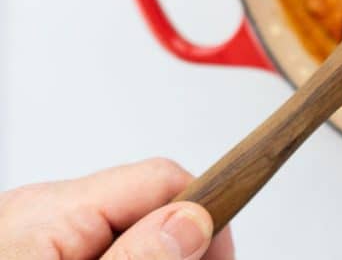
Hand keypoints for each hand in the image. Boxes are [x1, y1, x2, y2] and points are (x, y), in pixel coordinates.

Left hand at [0, 158, 233, 259]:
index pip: (160, 178)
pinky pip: (97, 240)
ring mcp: (30, 230)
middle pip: (146, 203)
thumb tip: (193, 220)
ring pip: (124, 226)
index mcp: (49, 211)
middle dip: (180, 240)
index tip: (222, 254)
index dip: (206, 213)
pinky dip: (123, 255)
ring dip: (154, 251)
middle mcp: (38, 210)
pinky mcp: (30, 247)